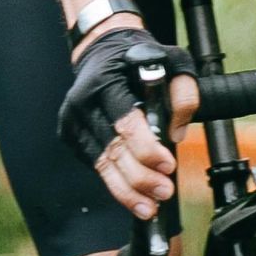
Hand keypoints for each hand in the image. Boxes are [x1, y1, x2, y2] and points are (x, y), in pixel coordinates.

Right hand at [58, 25, 198, 220]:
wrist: (101, 49)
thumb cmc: (136, 57)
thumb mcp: (173, 60)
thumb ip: (183, 93)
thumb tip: (176, 133)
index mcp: (105, 81)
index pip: (125, 121)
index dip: (146, 148)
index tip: (168, 165)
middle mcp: (83, 102)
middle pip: (112, 149)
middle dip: (140, 177)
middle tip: (164, 191)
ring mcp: (73, 120)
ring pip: (101, 164)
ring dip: (127, 190)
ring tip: (149, 206)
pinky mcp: (71, 135)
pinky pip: (95, 165)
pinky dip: (115, 183)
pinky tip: (134, 195)